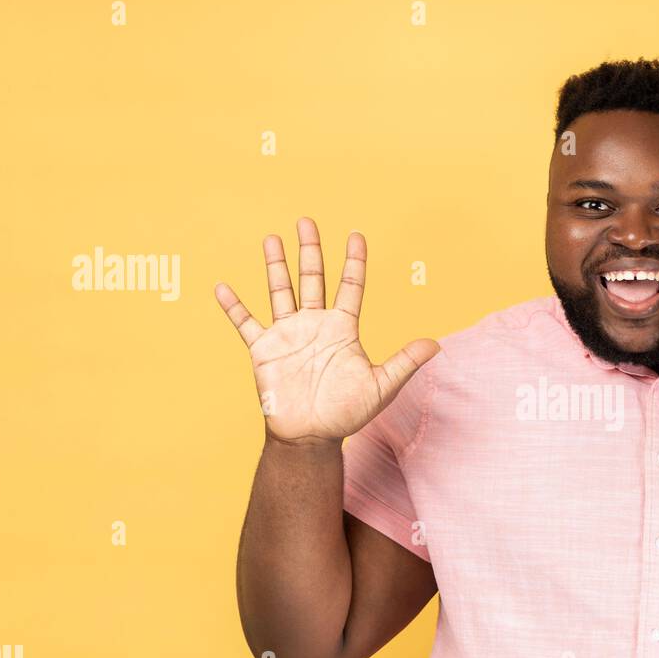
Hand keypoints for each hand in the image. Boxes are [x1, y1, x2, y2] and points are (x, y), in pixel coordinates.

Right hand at [215, 218, 438, 444]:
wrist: (311, 436)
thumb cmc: (346, 413)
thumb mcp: (381, 386)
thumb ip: (404, 362)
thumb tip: (436, 345)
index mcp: (342, 329)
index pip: (350, 287)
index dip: (354, 261)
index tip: (356, 235)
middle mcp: (315, 324)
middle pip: (313, 279)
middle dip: (310, 251)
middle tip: (307, 221)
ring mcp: (288, 334)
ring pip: (281, 291)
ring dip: (276, 266)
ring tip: (273, 239)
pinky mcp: (264, 350)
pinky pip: (246, 323)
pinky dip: (234, 307)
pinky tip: (223, 287)